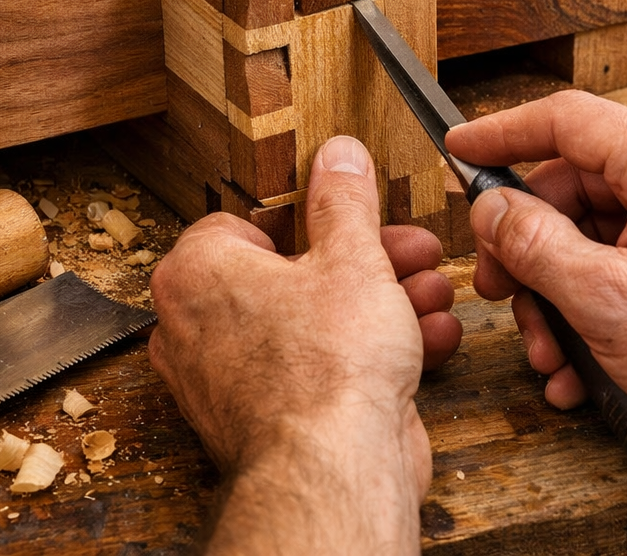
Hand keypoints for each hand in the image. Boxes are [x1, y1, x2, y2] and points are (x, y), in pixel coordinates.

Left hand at [148, 136, 461, 553]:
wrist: (338, 469)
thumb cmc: (326, 368)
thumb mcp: (352, 256)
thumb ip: (345, 201)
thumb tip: (338, 157)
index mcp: (197, 274)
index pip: (247, 220)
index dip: (311, 214)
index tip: (352, 212)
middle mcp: (198, 329)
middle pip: (292, 271)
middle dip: (367, 260)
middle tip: (410, 249)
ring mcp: (232, 381)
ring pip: (313, 322)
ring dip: (382, 304)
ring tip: (429, 291)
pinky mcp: (271, 420)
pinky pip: (321, 369)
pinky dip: (371, 353)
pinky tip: (427, 338)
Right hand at [448, 90, 626, 470]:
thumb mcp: (607, 300)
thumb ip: (535, 245)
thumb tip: (492, 209)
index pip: (566, 121)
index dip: (502, 135)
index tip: (461, 149)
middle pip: (578, 187)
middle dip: (530, 250)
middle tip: (502, 290)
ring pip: (603, 233)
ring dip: (563, 293)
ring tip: (551, 351)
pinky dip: (603, 303)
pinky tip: (585, 363)